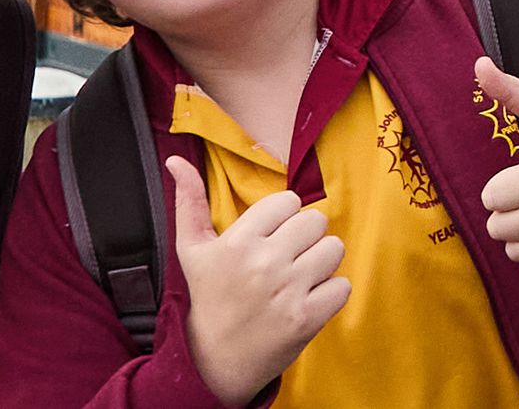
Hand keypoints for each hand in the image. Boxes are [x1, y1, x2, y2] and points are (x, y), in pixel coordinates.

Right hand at [166, 155, 349, 406]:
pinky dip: (331, 293)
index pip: (289, 201)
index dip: (284, 217)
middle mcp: (264, 263)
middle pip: (316, 221)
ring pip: (334, 249)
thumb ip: (189, 200)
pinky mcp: (307, 319)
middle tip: (288, 257)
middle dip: (306, 238)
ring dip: (322, 262)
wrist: (215, 359)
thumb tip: (176, 159)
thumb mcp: (191, 249)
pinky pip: (342, 286)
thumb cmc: (208, 297)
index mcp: (238, 242)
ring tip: (300, 276)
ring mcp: (287, 292)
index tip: (272, 236)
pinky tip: (308, 299)